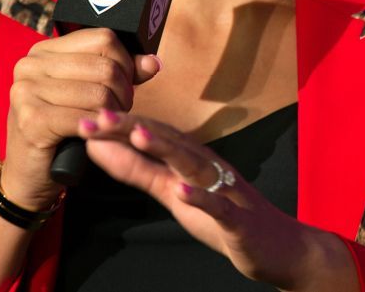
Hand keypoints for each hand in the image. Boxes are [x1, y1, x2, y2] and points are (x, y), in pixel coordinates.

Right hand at [2, 29, 161, 209]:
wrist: (30, 175)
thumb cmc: (62, 131)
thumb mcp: (90, 95)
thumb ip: (121, 74)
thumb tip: (153, 62)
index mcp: (45, 51)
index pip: (104, 38)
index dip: (125, 63)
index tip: (125, 85)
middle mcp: (30, 65)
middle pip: (106, 66)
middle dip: (124, 92)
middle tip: (118, 111)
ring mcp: (26, 91)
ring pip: (100, 93)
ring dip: (114, 113)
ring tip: (107, 124)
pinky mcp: (31, 119)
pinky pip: (86, 118)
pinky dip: (100, 129)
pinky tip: (96, 135)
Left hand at [78, 110, 334, 288]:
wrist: (278, 247)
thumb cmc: (225, 217)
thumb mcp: (174, 192)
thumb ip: (139, 171)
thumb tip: (101, 147)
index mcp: (192, 160)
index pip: (153, 134)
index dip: (120, 125)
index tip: (86, 117)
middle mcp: (209, 168)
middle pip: (170, 141)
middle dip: (133, 127)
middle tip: (98, 116)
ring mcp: (226, 191)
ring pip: (194, 164)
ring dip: (167, 148)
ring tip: (139, 135)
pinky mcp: (239, 219)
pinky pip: (220, 206)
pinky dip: (202, 197)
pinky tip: (183, 191)